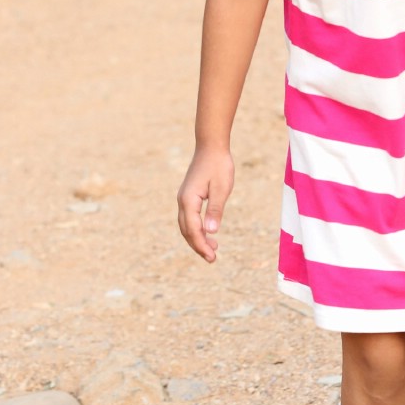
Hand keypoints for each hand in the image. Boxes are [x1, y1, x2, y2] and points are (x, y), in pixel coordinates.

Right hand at [177, 144, 234, 261]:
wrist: (211, 146)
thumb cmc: (218, 165)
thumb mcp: (221, 188)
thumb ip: (215, 210)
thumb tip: (211, 232)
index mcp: (189, 200)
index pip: (193, 230)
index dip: (201, 245)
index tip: (212, 257)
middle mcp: (182, 201)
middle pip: (187, 230)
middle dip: (198, 246)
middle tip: (212, 258)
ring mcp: (184, 198)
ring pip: (186, 225)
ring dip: (197, 238)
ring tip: (212, 249)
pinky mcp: (188, 195)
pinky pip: (189, 217)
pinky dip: (196, 228)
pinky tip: (207, 232)